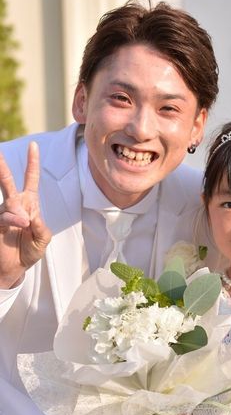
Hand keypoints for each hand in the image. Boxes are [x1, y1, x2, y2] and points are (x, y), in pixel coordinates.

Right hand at [0, 142, 50, 287]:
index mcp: (29, 204)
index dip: (32, 163)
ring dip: (18, 214)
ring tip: (24, 226)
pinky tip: (19, 225)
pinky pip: (3, 217)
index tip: (34, 145)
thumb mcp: (43, 238)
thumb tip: (27, 216)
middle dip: (2, 168)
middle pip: (9, 182)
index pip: (30, 180)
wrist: (14, 268)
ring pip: (9, 204)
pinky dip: (12, 220)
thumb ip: (40, 226)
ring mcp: (4, 214)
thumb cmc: (30, 250)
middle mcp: (15, 205)